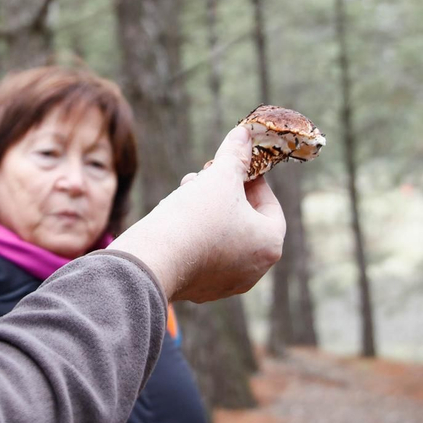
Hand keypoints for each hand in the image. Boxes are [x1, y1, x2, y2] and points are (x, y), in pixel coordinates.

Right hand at [110, 124, 284, 302]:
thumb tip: (244, 133)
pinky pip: (204, 254)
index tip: (235, 166)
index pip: (270, 205)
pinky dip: (194, 234)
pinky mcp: (201, 289)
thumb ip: (235, 154)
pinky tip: (176, 216)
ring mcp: (227, 283)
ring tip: (186, 191)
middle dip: (225, 193)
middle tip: (207, 176)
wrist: (153, 261)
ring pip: (223, 236)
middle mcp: (254, 270)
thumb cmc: (195, 217)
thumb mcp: (220, 177)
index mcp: (269, 245)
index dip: (252, 180)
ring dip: (208, 210)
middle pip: (245, 221)